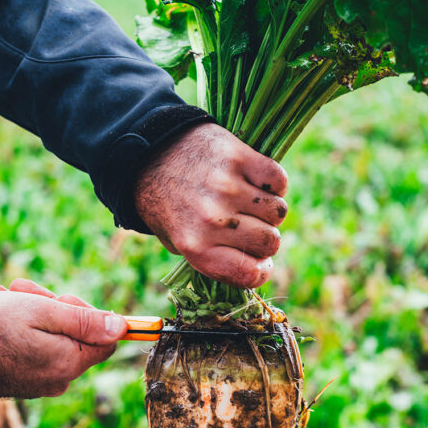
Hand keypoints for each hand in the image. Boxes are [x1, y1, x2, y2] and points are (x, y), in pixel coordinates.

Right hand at [0, 287, 126, 397]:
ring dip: (28, 308)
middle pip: (74, 333)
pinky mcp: (20, 378)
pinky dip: (15, 325)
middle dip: (50, 304)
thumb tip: (121, 327)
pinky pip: (30, 346)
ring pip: (48, 335)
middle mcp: (58, 377)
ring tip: (0, 295)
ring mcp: (38, 380)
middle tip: (21, 289)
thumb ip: (84, 320)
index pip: (105, 339)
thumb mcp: (43, 311)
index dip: (89, 313)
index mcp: (70, 362)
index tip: (61, 300)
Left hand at [133, 124, 287, 287]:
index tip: (261, 263)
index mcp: (196, 247)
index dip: (261, 271)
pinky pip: (278, 180)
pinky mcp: (237, 157)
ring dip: (269, 209)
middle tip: (252, 226)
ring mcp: (226, 187)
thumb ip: (214, 258)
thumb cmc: (166, 204)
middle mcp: (212, 220)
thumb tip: (256, 267)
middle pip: (270, 241)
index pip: (251, 274)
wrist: (148, 154)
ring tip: (251, 202)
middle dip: (265, 238)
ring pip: (278, 211)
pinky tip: (257, 182)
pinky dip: (274, 183)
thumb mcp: (177, 243)